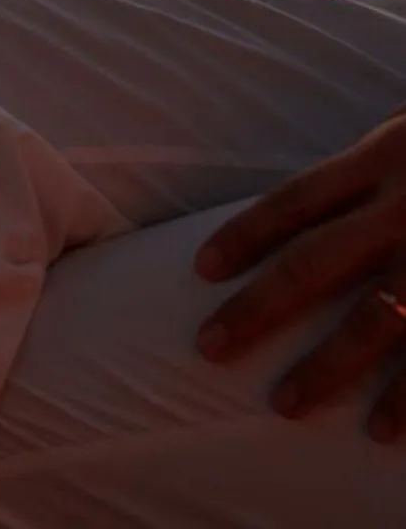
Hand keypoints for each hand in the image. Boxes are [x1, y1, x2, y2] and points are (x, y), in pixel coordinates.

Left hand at [195, 112, 405, 440]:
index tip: (202, 269)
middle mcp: (404, 207)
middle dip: (259, 307)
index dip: (247, 233)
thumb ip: (367, 167)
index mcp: (381, 159)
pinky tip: (384, 430)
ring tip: (286, 404)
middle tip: (211, 346)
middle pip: (315, 261)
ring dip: (327, 367)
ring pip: (374, 319)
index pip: (297, 199)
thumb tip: (308, 211)